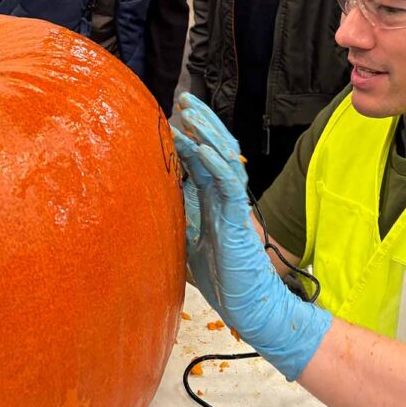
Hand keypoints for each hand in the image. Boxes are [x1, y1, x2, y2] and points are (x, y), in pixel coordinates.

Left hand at [172, 94, 331, 381]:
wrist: (249, 306)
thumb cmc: (222, 279)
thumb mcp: (189, 242)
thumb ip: (180, 218)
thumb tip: (156, 201)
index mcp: (214, 199)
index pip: (202, 159)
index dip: (189, 137)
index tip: (172, 118)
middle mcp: (225, 196)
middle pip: (216, 148)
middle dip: (201, 123)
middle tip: (183, 100)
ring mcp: (233, 204)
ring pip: (224, 158)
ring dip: (207, 133)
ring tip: (191, 114)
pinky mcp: (238, 218)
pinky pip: (228, 183)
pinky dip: (215, 163)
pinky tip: (200, 147)